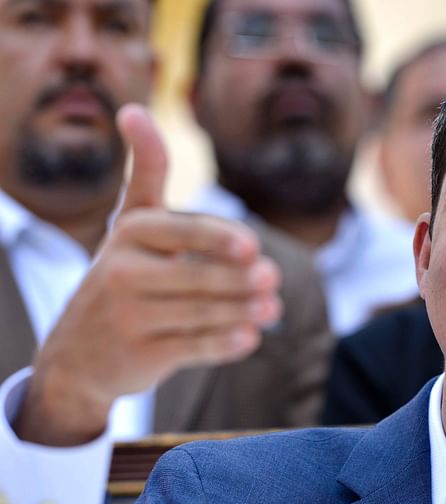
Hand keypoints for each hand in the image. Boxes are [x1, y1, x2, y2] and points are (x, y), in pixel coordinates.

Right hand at [13, 104, 282, 445]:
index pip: (180, 232)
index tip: (251, 247)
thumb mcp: (129, 222)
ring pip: (200, 314)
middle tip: (272, 279)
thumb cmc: (122, 274)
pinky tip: (249, 338)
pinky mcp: (139, 355)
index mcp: (128, 234)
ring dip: (243, 311)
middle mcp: (121, 274)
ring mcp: (127, 318)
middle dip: (239, 280)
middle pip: (196, 277)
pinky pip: (193, 348)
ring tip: (272, 308)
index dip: (216, 240)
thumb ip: (145, 172)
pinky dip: (224, 344)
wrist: (77, 352)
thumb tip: (133, 110)